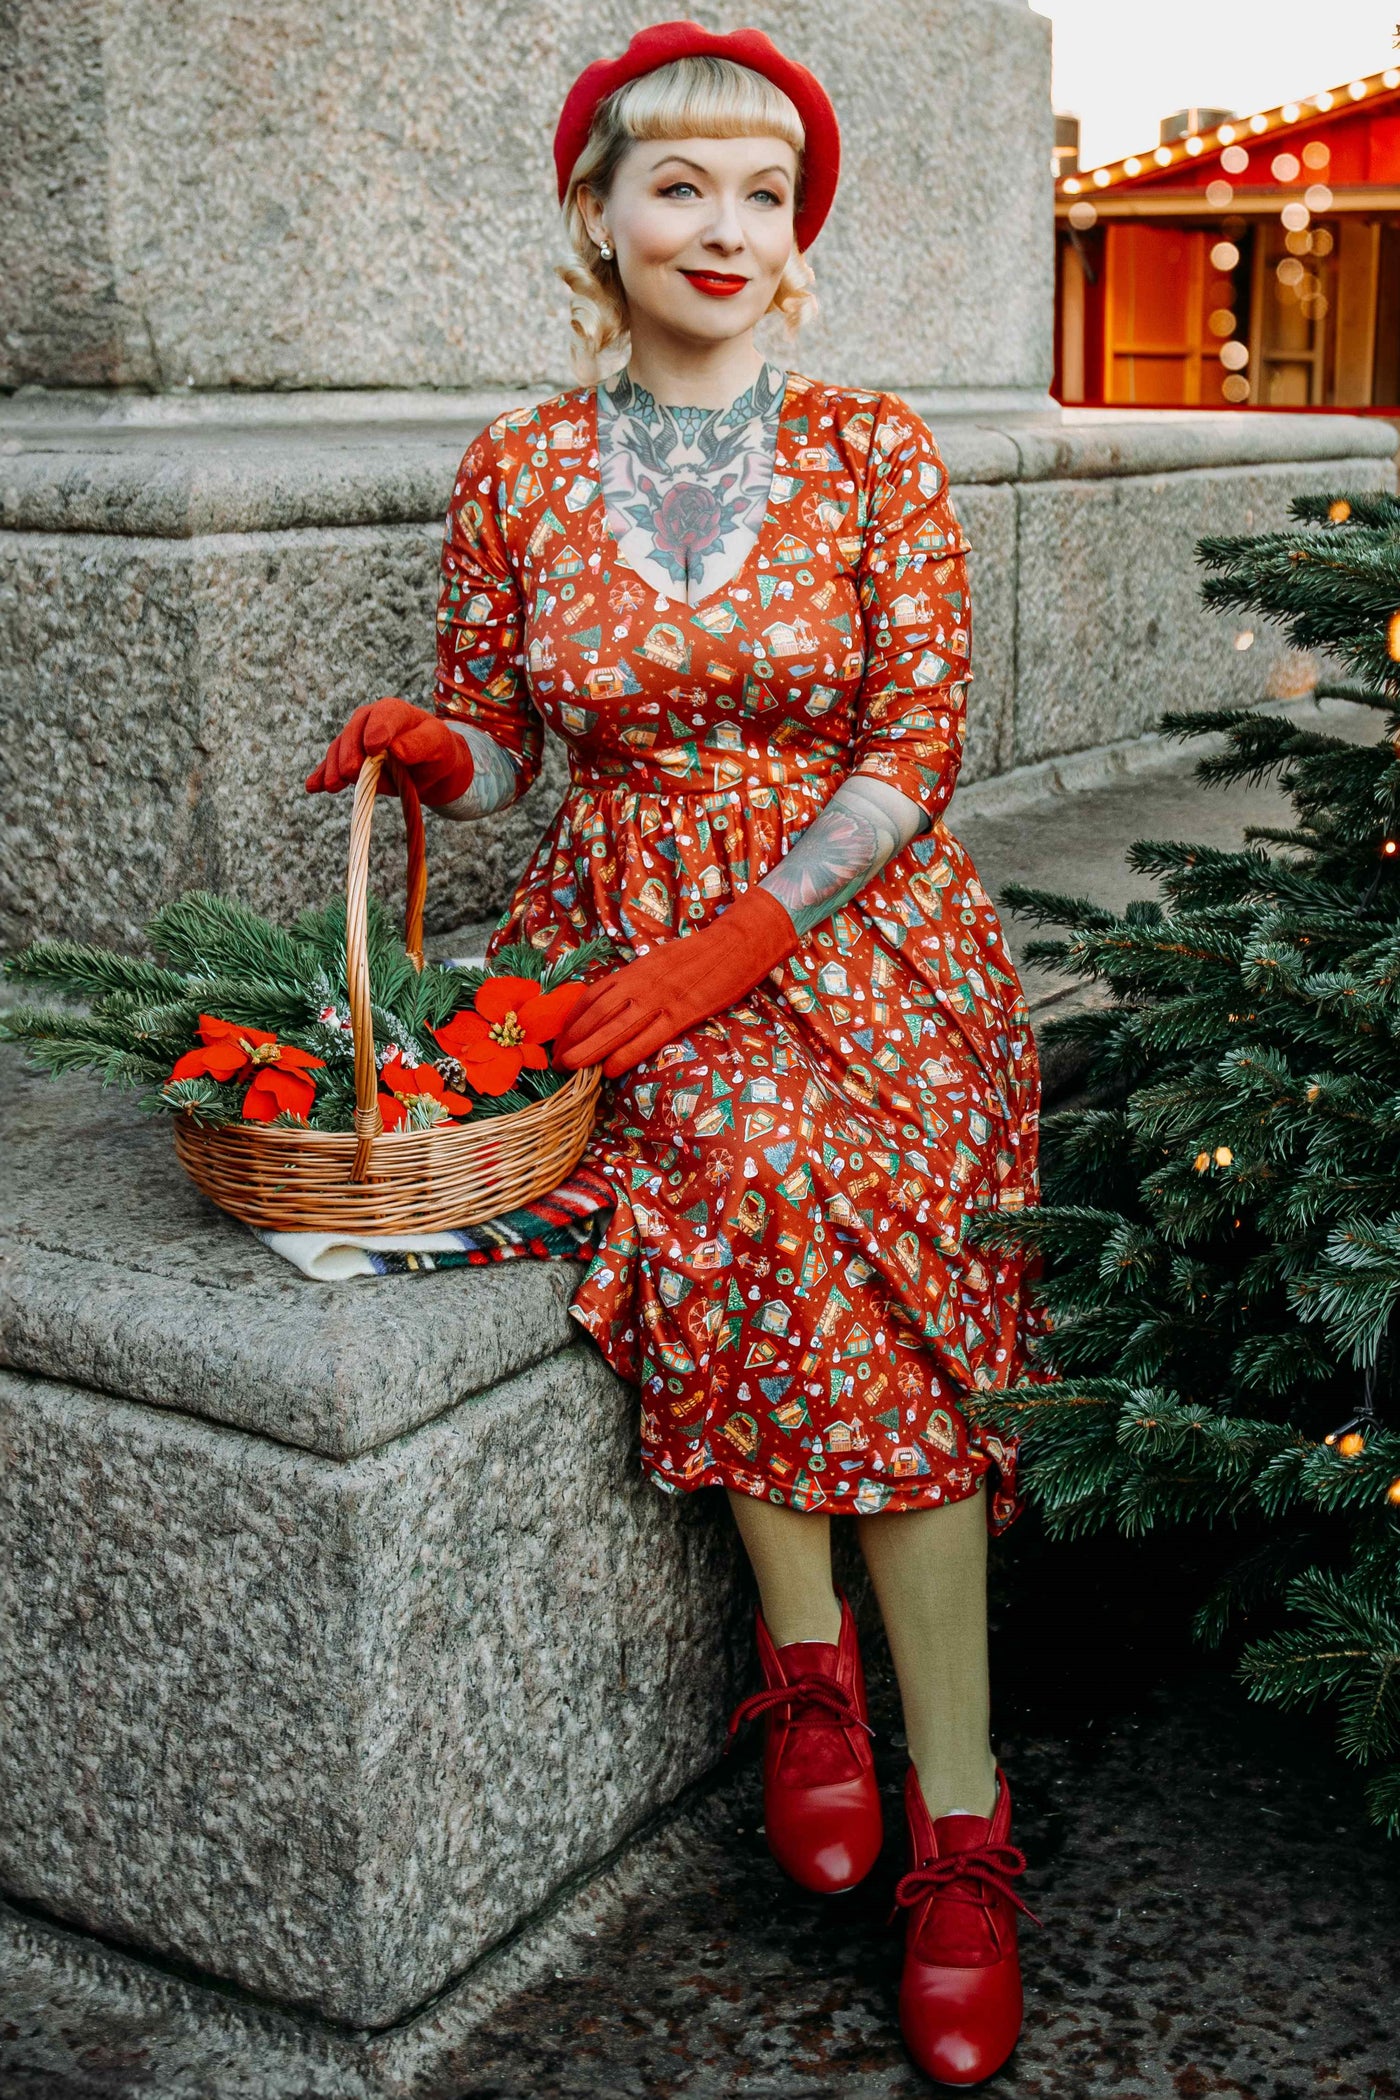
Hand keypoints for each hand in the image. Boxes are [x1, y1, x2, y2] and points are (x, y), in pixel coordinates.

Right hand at [305, 697, 474, 806]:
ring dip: (334, 767)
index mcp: (395, 712)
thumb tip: (396, 750)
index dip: (377, 729)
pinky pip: (331, 765)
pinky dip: (321, 775)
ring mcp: (355, 739)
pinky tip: (312, 786)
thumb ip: (420, 745)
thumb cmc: (436, 751)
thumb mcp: (438, 746)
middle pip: (355, 731)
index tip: (374, 747)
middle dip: (350, 752)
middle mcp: (370, 721)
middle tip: (350, 772)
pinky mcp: (347, 757)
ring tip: (333, 785)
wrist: (427, 766)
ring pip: (340, 748)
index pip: (384, 715)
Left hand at [555, 888, 797, 1078]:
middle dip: (572, 1039)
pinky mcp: (681, 1013)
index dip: (572, 1020)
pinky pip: (647, 1038)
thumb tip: (615, 1003)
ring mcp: (660, 999)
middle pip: (596, 1014)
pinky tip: (609, 1070)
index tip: (559, 1039)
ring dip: (588, 1049)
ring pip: (614, 1027)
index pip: (592, 996)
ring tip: (570, 1068)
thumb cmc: (699, 956)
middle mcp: (640, 983)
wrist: (736, 944)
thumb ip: (637, 982)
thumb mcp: (658, 962)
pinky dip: (625, 1055)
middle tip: (555, 1061)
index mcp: (634, 970)